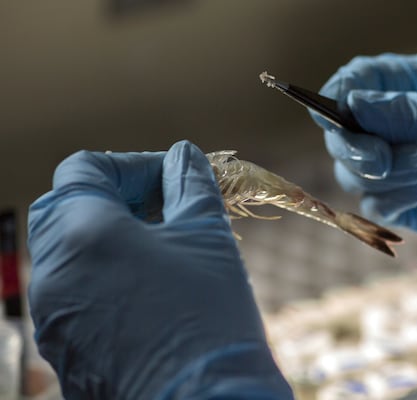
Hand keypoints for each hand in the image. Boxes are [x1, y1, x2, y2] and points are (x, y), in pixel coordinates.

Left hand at [27, 141, 291, 398]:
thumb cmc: (209, 315)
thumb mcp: (208, 235)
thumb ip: (190, 183)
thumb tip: (184, 156)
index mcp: (83, 233)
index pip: (84, 168)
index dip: (132, 164)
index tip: (172, 178)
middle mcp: (53, 271)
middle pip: (68, 207)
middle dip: (117, 198)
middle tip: (164, 210)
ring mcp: (53, 315)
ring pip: (69, 252)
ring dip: (110, 236)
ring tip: (162, 249)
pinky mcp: (64, 348)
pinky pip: (74, 293)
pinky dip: (104, 275)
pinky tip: (149, 289)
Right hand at [312, 51, 416, 244]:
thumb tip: (353, 106)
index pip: (358, 85)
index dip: (337, 98)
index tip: (335, 114)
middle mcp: (408, 128)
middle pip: (346, 136)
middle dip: (353, 147)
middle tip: (381, 155)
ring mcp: (412, 170)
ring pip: (358, 176)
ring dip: (383, 174)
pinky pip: (382, 207)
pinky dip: (395, 200)